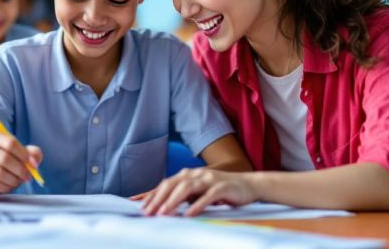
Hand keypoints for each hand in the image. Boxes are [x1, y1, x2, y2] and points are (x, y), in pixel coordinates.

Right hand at [0, 132, 41, 196]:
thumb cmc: (7, 161)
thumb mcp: (21, 153)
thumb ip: (32, 153)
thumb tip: (34, 161)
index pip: (10, 143)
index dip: (24, 155)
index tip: (31, 163)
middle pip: (4, 158)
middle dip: (19, 169)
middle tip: (26, 175)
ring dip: (13, 179)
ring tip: (18, 180)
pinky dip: (6, 187)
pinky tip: (9, 185)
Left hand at [139, 168, 257, 216]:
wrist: (249, 185)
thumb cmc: (220, 191)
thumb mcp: (199, 193)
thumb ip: (183, 197)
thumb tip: (162, 208)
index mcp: (188, 175)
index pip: (165, 184)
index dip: (152, 195)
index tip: (139, 207)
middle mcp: (196, 174)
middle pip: (172, 184)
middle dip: (158, 199)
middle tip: (148, 213)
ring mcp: (209, 179)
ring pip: (187, 187)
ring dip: (173, 201)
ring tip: (163, 213)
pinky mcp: (222, 187)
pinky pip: (208, 195)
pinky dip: (197, 204)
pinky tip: (188, 214)